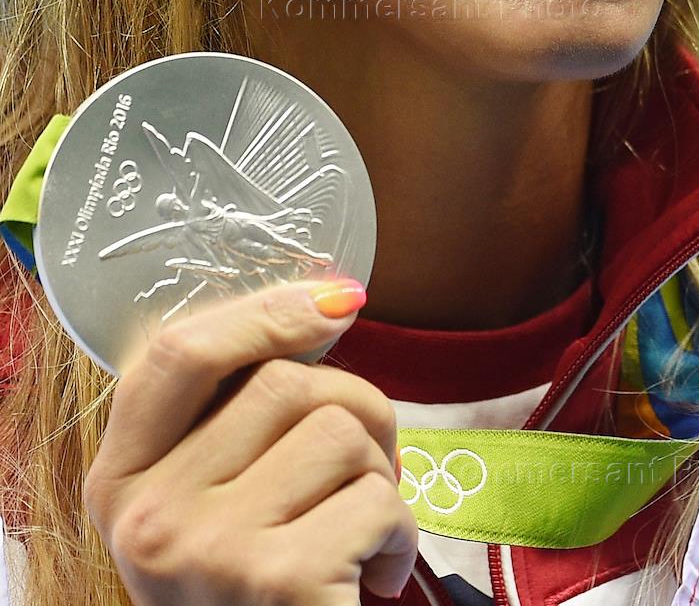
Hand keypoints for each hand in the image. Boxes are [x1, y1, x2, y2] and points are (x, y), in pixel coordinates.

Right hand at [83, 279, 417, 605]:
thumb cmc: (253, 591)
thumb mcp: (207, 504)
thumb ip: (231, 420)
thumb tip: (326, 304)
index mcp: (120, 480)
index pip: (179, 352)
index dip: (264, 310)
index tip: (336, 299)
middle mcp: (149, 516)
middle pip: (283, 382)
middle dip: (357, 407)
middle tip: (369, 465)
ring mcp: (208, 551)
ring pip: (338, 430)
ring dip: (382, 474)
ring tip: (365, 529)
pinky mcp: (278, 583)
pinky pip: (378, 499)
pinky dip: (401, 533)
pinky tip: (377, 577)